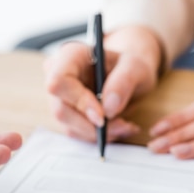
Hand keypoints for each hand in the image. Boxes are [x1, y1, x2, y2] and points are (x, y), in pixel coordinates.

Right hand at [45, 26, 161, 142]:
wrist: (127, 75)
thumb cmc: (129, 66)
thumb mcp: (136, 67)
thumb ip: (124, 81)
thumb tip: (108, 108)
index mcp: (70, 56)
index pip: (59, 82)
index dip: (79, 102)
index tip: (103, 116)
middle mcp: (57, 76)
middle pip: (61, 110)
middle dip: (92, 125)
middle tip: (122, 126)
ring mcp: (59, 98)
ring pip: (69, 126)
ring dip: (98, 133)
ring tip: (125, 126)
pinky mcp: (66, 115)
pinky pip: (77, 133)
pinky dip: (98, 136)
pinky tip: (117, 128)